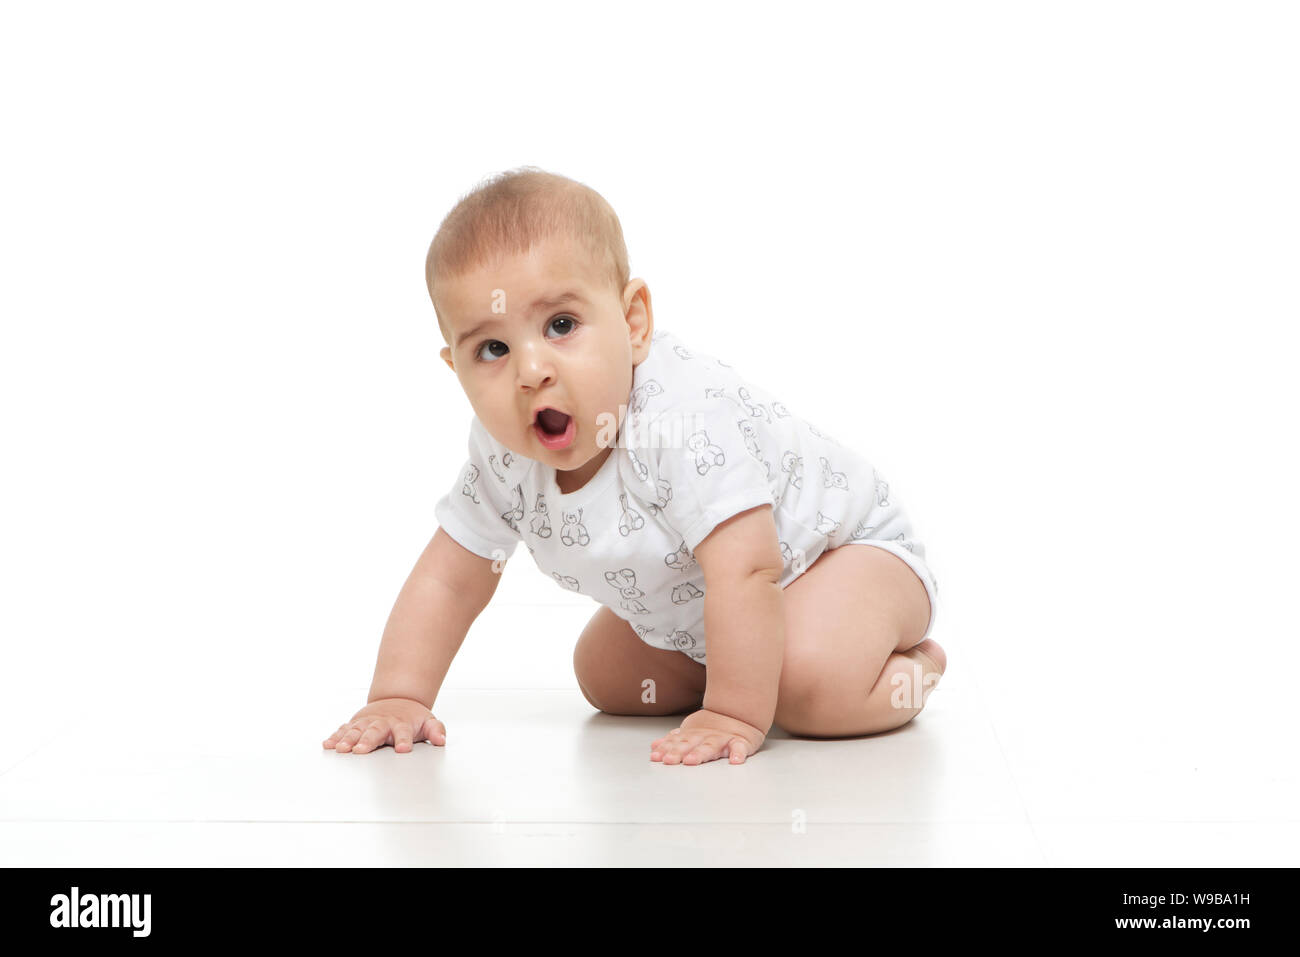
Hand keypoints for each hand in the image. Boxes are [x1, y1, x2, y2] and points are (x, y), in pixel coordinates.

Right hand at [322, 697, 445, 753]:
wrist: (397, 699)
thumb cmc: (412, 717)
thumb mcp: (428, 721)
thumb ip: (436, 730)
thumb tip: (441, 740)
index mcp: (401, 724)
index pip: (403, 732)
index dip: (404, 740)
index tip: (403, 749)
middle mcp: (382, 723)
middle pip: (374, 732)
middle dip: (367, 741)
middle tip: (361, 750)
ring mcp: (367, 723)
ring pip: (356, 731)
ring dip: (348, 740)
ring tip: (341, 749)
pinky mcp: (356, 724)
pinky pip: (344, 730)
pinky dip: (335, 737)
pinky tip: (328, 745)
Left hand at [650, 708, 765, 765]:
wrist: (740, 712)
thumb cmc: (714, 727)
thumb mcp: (691, 731)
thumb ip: (673, 740)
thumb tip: (654, 746)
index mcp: (693, 735)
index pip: (677, 742)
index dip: (665, 749)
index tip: (656, 757)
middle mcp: (706, 736)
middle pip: (690, 744)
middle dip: (678, 752)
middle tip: (669, 760)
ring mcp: (722, 739)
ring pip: (711, 746)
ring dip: (701, 753)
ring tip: (692, 761)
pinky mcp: (740, 742)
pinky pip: (740, 748)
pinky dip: (738, 754)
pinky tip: (735, 760)